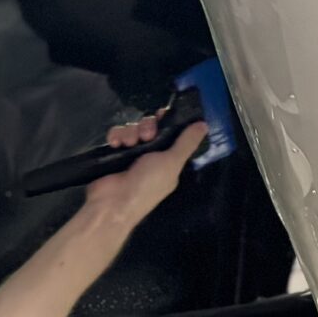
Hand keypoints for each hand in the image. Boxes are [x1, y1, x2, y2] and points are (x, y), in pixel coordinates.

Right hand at [85, 118, 208, 222]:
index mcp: (168, 161)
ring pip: (132, 130)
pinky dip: (116, 136)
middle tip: (146, 136)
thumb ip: (187, 142)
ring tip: (127, 144)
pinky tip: (115, 144)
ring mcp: (130, 156)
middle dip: (147, 127)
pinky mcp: (114, 154)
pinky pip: (116, 135)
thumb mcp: (172, 162)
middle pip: (150, 128)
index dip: (166, 122)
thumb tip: (204, 125)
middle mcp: (150, 157)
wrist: (113, 203)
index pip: (170, 134)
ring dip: (130, 132)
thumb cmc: (147, 184)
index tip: (162, 113)